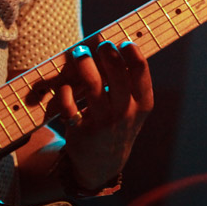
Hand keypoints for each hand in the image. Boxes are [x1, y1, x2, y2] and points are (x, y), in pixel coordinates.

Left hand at [49, 40, 153, 190]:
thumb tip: (115, 46)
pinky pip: (69, 106)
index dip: (132, 53)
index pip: (140, 72)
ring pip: (93, 87)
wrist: (103, 163)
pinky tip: (64, 85)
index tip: (123, 42)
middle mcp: (125, 113)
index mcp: (142, 103)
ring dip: (85, 65)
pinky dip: (64, 92)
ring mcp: (103, 123)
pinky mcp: (81, 131)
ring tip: (79, 53)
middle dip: (107, 54)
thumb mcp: (134, 107)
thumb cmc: (118, 123)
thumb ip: (129, 82)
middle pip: (117, 75)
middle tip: (99, 44)